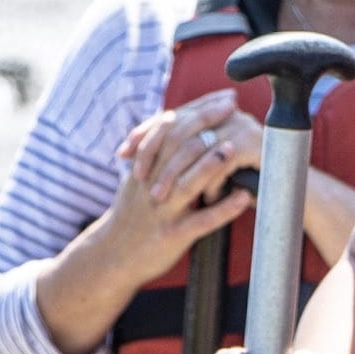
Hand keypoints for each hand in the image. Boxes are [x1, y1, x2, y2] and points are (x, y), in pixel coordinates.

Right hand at [85, 90, 255, 290]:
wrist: (110, 256)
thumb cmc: (133, 216)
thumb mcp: (139, 181)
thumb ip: (159, 157)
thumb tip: (186, 128)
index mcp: (147, 167)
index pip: (172, 129)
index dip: (199, 111)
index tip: (224, 97)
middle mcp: (152, 184)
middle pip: (178, 146)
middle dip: (207, 124)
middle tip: (234, 109)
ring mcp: (162, 210)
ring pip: (186, 181)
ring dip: (212, 162)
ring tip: (236, 147)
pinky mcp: (172, 236)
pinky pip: (201, 221)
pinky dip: (223, 208)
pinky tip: (244, 198)